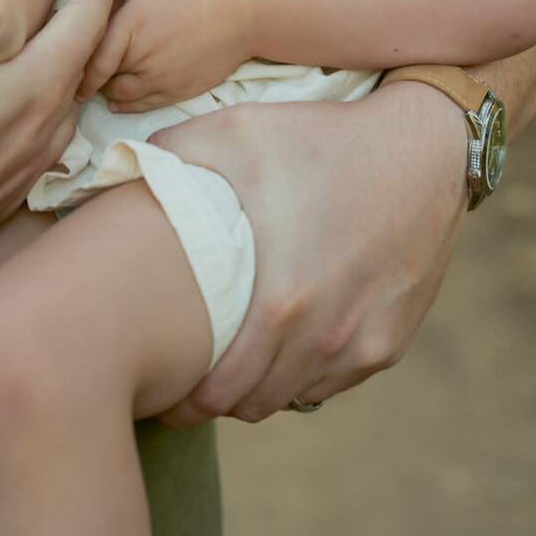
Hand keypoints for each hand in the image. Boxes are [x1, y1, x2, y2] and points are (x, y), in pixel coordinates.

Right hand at [0, 0, 124, 293]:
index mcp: (36, 91)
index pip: (87, 19)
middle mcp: (47, 132)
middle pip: (79, 61)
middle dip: (82, 21)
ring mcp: (31, 168)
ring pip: (59, 100)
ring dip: (54, 65)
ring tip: (45, 38)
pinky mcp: (10, 194)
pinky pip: (37, 132)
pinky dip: (33, 102)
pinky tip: (5, 95)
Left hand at [77, 0, 248, 110]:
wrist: (245, 14)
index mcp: (133, 23)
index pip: (91, 53)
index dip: (76, 59)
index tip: (66, 56)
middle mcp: (142, 55)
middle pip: (101, 75)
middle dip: (89, 71)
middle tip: (77, 66)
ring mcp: (160, 78)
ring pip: (118, 94)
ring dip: (106, 87)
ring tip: (101, 77)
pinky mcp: (176, 92)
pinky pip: (141, 105)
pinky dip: (125, 103)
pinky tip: (118, 96)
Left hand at [151, 84, 467, 424]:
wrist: (422, 147)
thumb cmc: (321, 136)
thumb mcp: (238, 130)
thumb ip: (170, 154)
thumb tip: (113, 170)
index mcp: (280, 302)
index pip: (217, 393)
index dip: (184, 401)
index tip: (163, 390)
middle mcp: (324, 337)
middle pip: (252, 404)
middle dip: (216, 401)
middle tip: (188, 382)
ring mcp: (362, 344)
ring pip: (294, 396)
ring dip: (262, 388)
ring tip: (234, 360)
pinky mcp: (391, 340)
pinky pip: (335, 380)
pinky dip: (305, 372)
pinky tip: (285, 341)